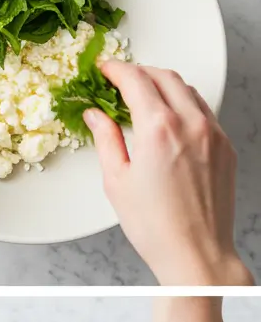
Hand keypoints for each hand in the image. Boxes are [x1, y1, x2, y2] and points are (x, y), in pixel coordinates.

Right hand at [84, 62, 251, 285]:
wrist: (195, 252)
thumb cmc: (154, 225)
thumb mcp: (117, 180)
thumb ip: (106, 139)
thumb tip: (96, 116)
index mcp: (159, 129)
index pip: (137, 81)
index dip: (117, 70)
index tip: (105, 69)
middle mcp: (191, 125)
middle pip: (166, 77)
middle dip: (141, 71)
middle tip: (121, 79)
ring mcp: (214, 134)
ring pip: (189, 92)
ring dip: (165, 86)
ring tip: (144, 97)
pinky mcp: (226, 148)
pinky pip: (204, 113)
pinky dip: (184, 106)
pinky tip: (169, 121)